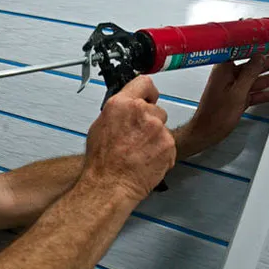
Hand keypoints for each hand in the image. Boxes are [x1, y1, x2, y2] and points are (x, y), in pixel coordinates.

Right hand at [82, 76, 175, 201]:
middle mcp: (141, 112)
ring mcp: (158, 128)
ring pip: (163, 129)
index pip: (144, 83)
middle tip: (138, 139)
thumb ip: (118, 113)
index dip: (148, 93)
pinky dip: (162, 153)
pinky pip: (169, 146)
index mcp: (121, 104)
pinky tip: (147, 161)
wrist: (109, 185)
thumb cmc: (101, 162)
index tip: (149, 99)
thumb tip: (126, 110)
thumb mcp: (100, 127)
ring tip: (140, 154)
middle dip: (151, 122)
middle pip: (157, 110)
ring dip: (156, 139)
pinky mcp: (169, 145)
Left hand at [174, 52, 268, 158]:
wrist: (207, 133)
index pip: (245, 49)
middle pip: (256, 64)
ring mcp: (235, 86)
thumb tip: (260, 58)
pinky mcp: (239, 97)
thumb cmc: (214, 117)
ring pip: (259, 77)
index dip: (261, 44)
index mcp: (224, 69)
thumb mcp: (236, 94)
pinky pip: (257, 90)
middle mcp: (229, 75)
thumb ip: (250, 74)